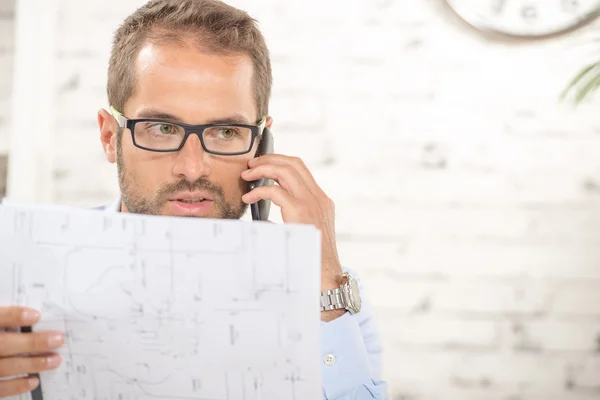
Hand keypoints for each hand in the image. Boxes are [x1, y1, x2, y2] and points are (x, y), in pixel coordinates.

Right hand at [0, 306, 63, 397]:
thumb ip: (1, 318)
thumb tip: (28, 315)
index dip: (13, 316)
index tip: (36, 315)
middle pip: (2, 344)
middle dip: (31, 343)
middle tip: (58, 339)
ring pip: (3, 367)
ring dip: (31, 364)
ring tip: (54, 360)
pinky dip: (16, 385)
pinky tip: (33, 381)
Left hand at [241, 155, 344, 320]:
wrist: (326, 277)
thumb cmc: (312, 258)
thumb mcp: (305, 232)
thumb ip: (292, 219)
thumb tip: (264, 218)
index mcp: (321, 200)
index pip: (301, 168)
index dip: (280, 161)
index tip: (262, 164)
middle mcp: (318, 197)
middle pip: (294, 163)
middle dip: (269, 159)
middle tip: (251, 165)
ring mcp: (312, 203)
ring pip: (286, 170)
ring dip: (263, 169)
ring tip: (247, 176)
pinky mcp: (301, 212)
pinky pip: (276, 191)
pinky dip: (259, 191)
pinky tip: (249, 199)